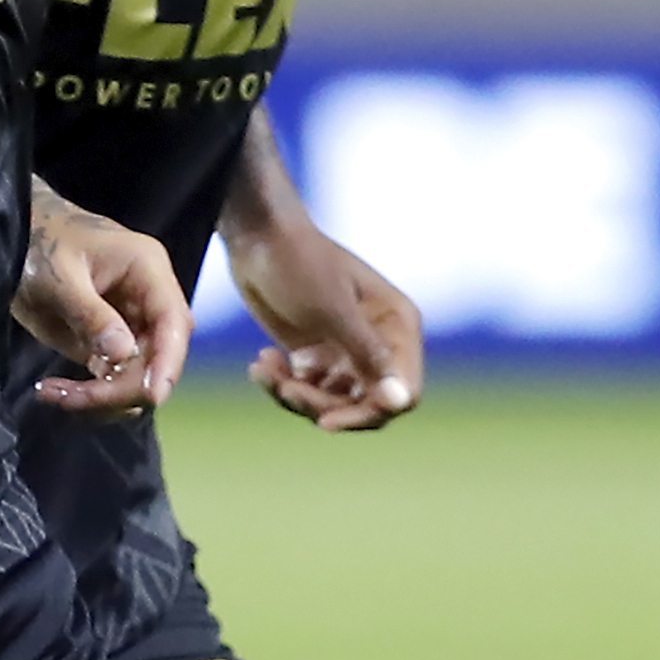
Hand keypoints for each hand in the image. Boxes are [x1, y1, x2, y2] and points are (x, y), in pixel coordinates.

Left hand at [14, 181, 190, 419]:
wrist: (16, 234)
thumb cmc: (40, 241)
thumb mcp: (60, 277)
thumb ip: (91, 314)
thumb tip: (124, 355)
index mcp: (147, 269)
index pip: (173, 321)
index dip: (169, 361)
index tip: (152, 396)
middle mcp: (147, 298)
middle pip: (159, 356)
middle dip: (123, 387)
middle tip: (75, 398)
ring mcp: (129, 322)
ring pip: (137, 375)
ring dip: (102, 396)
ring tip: (55, 393)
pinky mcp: (108, 341)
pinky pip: (112, 377)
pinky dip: (89, 394)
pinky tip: (54, 391)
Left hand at [231, 224, 423, 432]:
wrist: (256, 237)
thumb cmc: (300, 261)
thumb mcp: (333, 309)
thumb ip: (368, 354)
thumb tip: (402, 401)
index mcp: (398, 326)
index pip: (402, 391)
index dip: (371, 412)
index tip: (327, 422)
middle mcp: (379, 343)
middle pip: (366, 404)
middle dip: (323, 405)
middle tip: (287, 390)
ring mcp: (347, 352)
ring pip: (333, 404)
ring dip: (297, 396)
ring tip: (266, 371)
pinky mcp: (316, 356)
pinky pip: (308, 391)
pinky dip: (283, 385)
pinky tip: (261, 365)